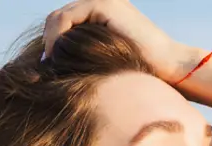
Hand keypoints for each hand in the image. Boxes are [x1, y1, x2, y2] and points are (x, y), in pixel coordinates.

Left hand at [41, 0, 196, 84]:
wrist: (166, 65)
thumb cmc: (139, 72)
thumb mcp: (105, 62)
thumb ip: (85, 56)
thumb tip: (55, 67)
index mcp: (100, 12)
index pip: (63, 22)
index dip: (51, 43)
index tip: (48, 67)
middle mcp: (99, 1)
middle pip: (57, 18)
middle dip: (48, 42)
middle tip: (45, 66)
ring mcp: (101, 0)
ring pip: (59, 17)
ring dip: (51, 41)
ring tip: (51, 63)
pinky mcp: (102, 4)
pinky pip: (67, 18)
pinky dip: (58, 37)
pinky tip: (58, 56)